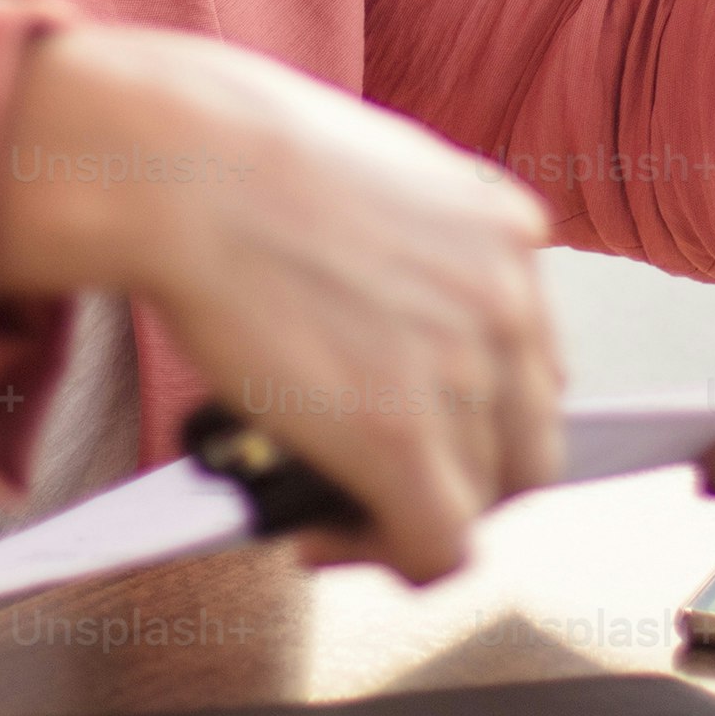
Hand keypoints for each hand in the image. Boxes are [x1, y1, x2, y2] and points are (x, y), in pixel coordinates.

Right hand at [0, 23, 562, 583]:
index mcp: (506, 233)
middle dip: (456, 480)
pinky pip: (436, 548)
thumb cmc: (236, 154)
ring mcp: (464, 375)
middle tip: (375, 491)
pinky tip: (315, 538)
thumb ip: (413, 245)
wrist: (182, 169)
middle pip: (525, 444)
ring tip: (324, 512)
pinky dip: (384, 561)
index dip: (471, 415)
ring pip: (480, 503)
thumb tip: (383, 312)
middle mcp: (508, 303)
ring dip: (402, 519)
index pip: (532, 366)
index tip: (412, 428)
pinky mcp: (402, 441)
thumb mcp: (371, 174)